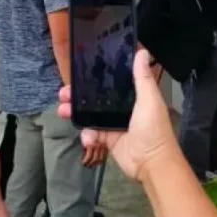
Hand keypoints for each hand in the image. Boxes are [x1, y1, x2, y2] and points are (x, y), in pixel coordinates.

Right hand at [59, 48, 175, 181]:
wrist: (151, 164)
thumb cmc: (153, 130)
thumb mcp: (149, 100)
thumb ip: (142, 78)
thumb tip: (142, 52)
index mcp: (134, 96)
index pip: (111, 82)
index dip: (95, 77)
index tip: (79, 72)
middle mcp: (122, 108)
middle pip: (95, 98)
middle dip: (78, 95)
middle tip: (64, 94)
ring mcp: (113, 124)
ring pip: (89, 114)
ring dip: (75, 112)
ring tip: (63, 111)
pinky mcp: (107, 139)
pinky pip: (92, 133)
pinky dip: (87, 135)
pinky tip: (88, 138)